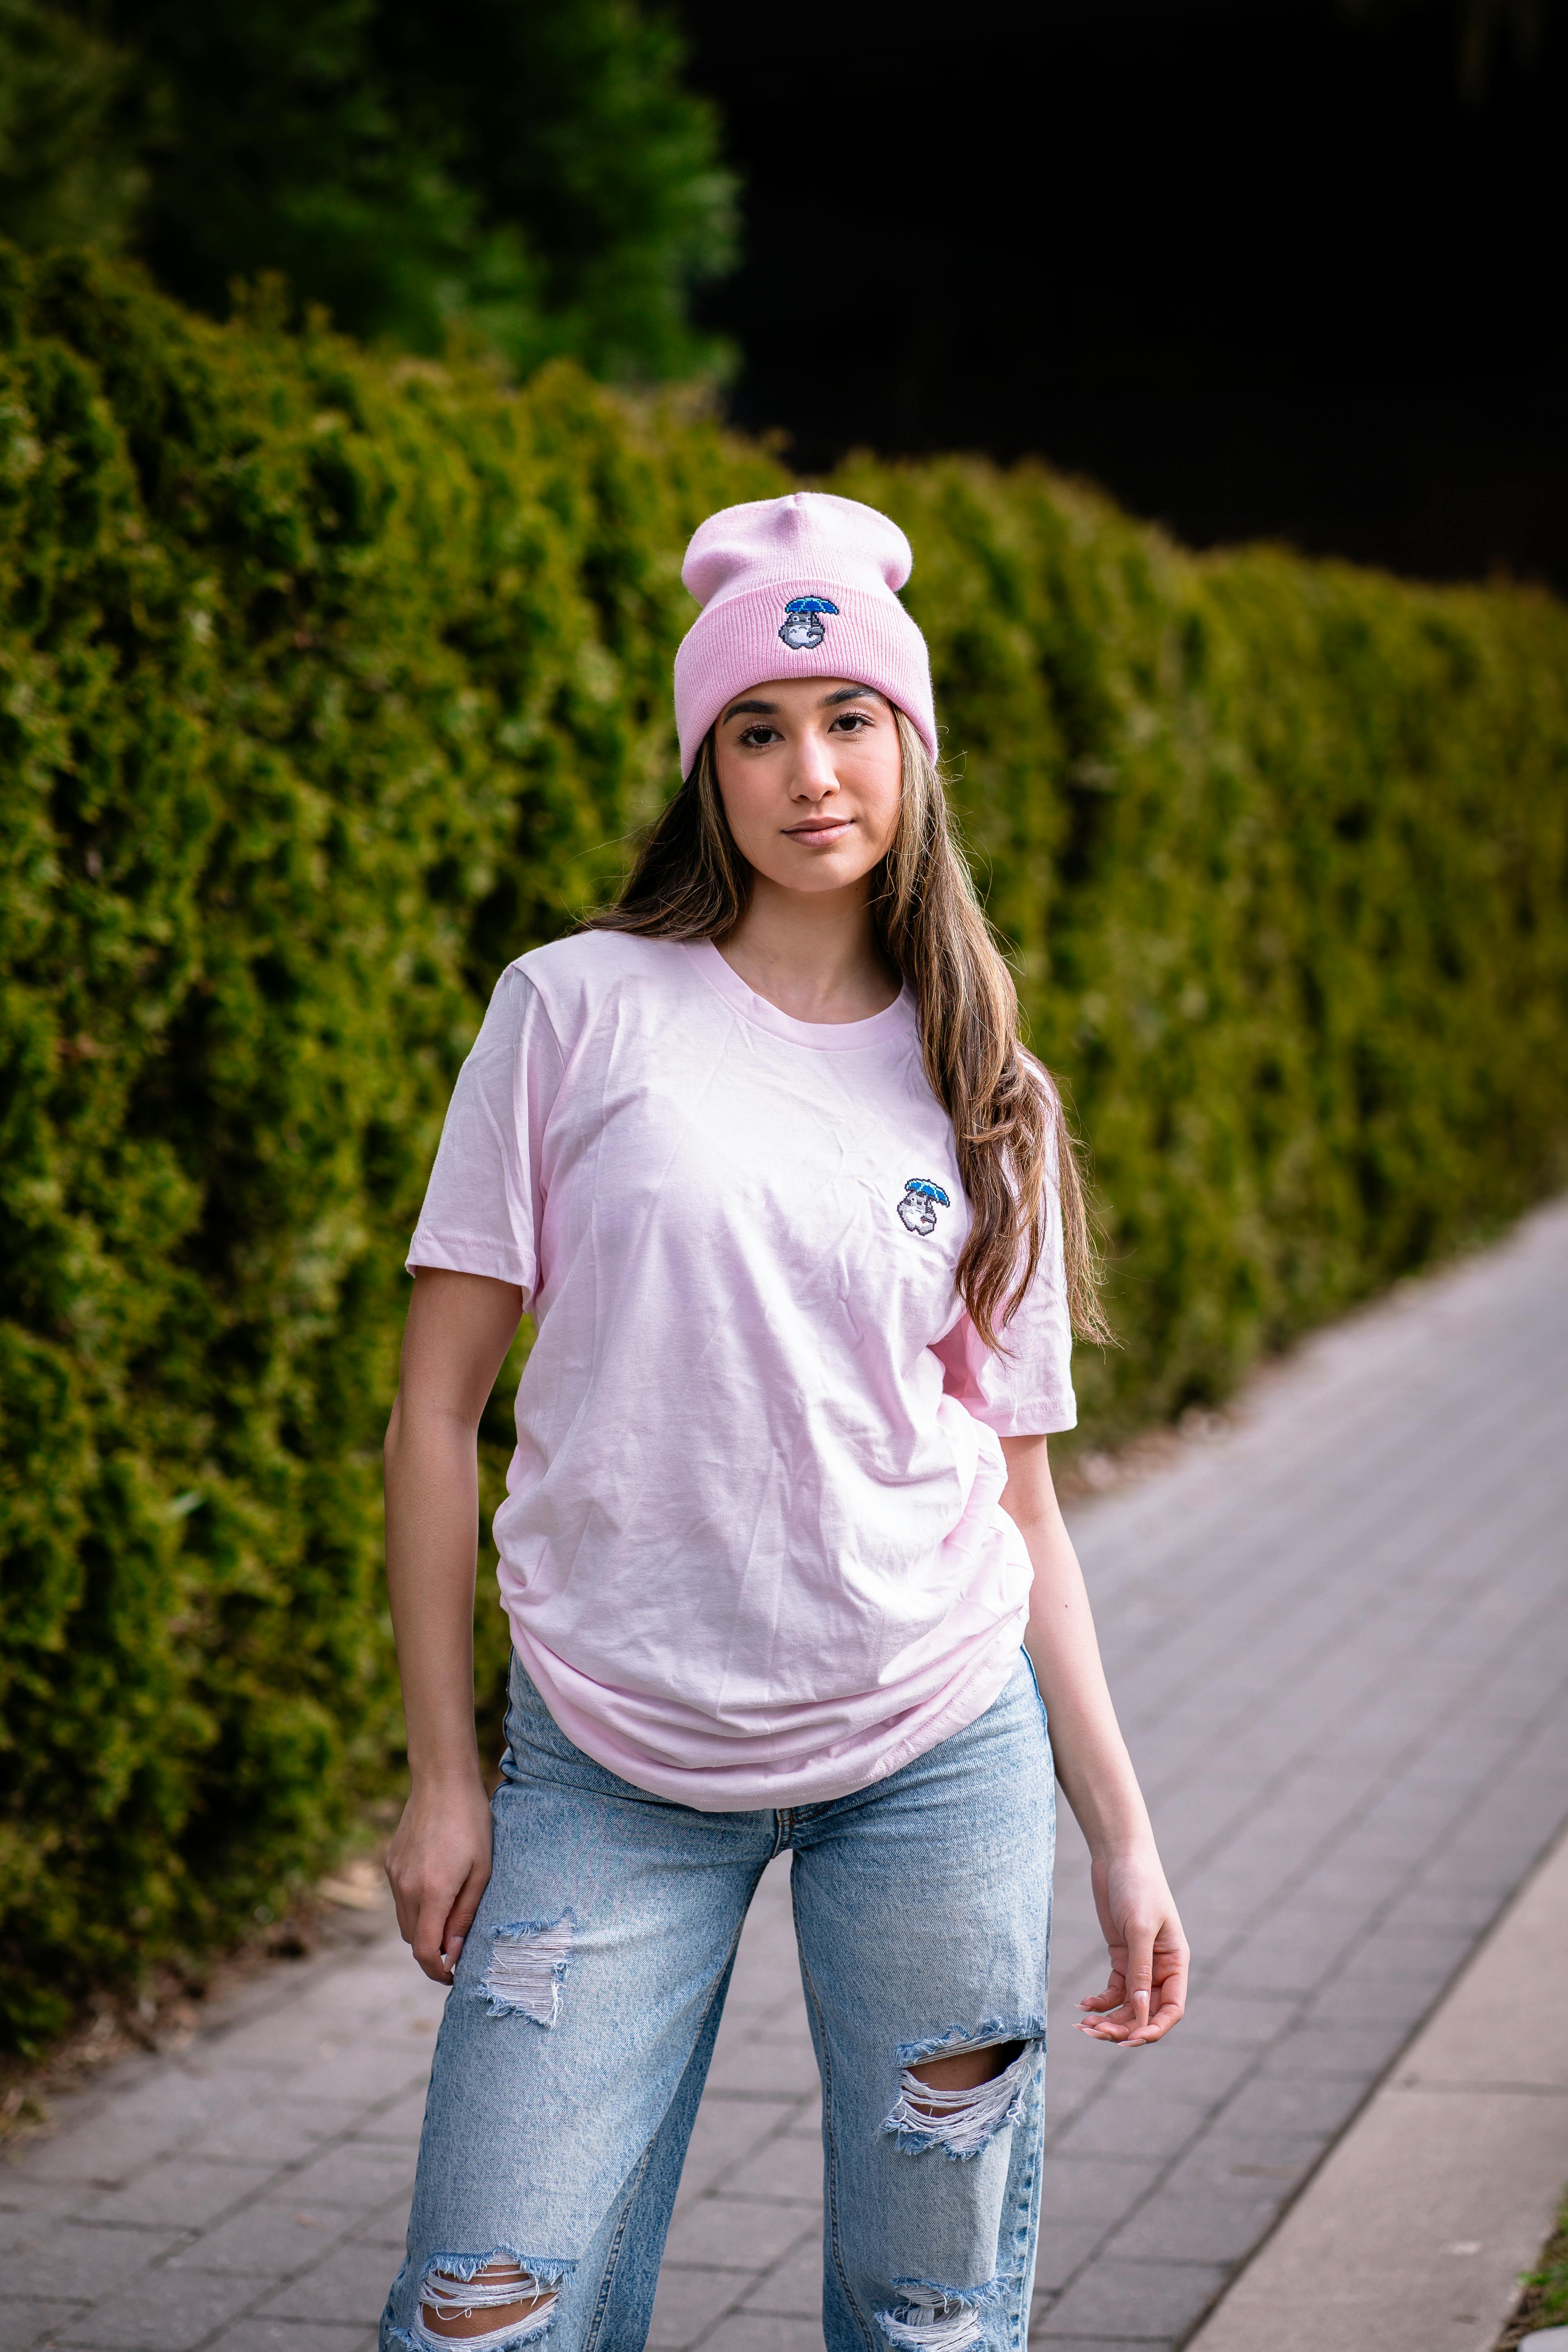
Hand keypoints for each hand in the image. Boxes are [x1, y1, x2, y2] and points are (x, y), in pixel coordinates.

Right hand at [386, 1776, 493, 1983]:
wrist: (442, 1781)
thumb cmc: (472, 1824)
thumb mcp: (482, 1871)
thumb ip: (465, 1914)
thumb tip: (454, 1952)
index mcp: (432, 1891)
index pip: (425, 1950)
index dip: (437, 1971)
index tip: (453, 1975)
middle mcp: (406, 1887)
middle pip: (413, 1939)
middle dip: (433, 1950)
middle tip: (459, 1945)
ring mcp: (394, 1875)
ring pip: (405, 1920)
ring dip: (424, 1927)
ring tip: (451, 1913)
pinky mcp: (390, 1863)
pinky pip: (400, 1897)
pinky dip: (416, 1905)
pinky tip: (437, 1885)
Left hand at [1078, 1847, 1188, 2046]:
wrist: (1118, 1856)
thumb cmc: (1137, 1885)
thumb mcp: (1139, 1928)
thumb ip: (1140, 1970)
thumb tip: (1141, 2012)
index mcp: (1175, 1963)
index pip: (1172, 2008)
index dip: (1154, 2028)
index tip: (1129, 2040)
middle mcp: (1160, 1968)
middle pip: (1146, 2012)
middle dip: (1123, 2027)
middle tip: (1095, 2033)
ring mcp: (1139, 1964)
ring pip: (1128, 2005)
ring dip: (1108, 2018)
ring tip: (1083, 2025)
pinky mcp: (1120, 1956)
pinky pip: (1113, 1990)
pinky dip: (1099, 2002)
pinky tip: (1083, 2005)